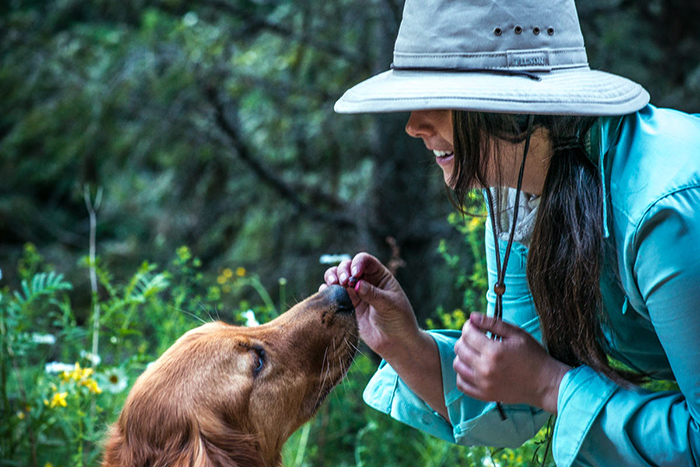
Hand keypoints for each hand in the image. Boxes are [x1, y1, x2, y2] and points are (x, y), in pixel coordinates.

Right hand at [321, 252, 419, 356]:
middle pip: (347, 266)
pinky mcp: (347, 306)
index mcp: (380, 275)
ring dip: (332, 278)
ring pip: (337, 278)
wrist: (396, 342)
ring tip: (333, 285)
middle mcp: (365, 281)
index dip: (357, 263)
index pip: (365, 261)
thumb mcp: (389, 305)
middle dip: (342, 270)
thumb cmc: (399, 320)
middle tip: (343, 282)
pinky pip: (333, 295)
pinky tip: (327, 294)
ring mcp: (355, 293)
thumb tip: (356, 284)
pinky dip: (326, 292)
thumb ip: (373, 294)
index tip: (355, 274)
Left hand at [453, 312, 570, 413]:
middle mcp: (485, 369)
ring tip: (475, 352)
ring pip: (457, 365)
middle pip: (460, 348)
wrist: (545, 384)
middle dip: (465, 338)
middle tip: (477, 338)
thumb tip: (472, 316)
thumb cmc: (533, 356)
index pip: (467, 333)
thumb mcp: (516, 334)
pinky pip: (461, 384)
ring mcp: (483, 384)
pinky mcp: (484, 395)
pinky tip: (472, 368)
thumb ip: (492, 323)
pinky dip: (463, 374)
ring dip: (462, 355)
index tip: (476, 326)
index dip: (469, 325)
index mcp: (494, 351)